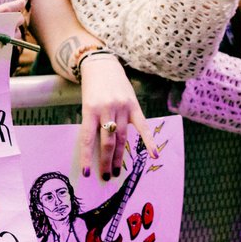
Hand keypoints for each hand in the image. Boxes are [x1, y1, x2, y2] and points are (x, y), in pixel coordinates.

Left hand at [77, 54, 154, 179]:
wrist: (102, 65)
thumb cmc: (91, 88)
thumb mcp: (86, 104)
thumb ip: (92, 123)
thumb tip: (97, 148)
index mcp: (90, 110)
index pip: (87, 139)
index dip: (87, 157)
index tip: (86, 173)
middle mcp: (107, 110)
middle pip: (108, 142)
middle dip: (106, 161)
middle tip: (106, 176)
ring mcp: (122, 108)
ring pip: (122, 137)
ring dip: (120, 156)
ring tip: (117, 171)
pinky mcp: (135, 106)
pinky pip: (143, 127)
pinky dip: (149, 141)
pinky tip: (154, 155)